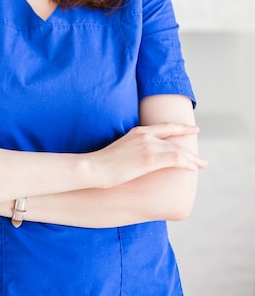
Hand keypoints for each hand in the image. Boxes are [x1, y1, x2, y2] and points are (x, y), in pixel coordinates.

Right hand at [91, 123, 206, 187]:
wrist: (94, 168)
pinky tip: (193, 168)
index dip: (181, 127)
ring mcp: (148, 146)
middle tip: (201, 159)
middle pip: (174, 140)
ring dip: (192, 159)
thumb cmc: (103, 164)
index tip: (193, 129)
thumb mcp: (120, 151)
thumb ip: (133, 151)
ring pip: (178, 149)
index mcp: (138, 131)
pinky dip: (187, 163)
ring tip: (202, 165)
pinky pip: (176, 159)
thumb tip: (138, 160)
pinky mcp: (150, 159)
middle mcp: (145, 135)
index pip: (165, 126)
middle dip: (189, 149)